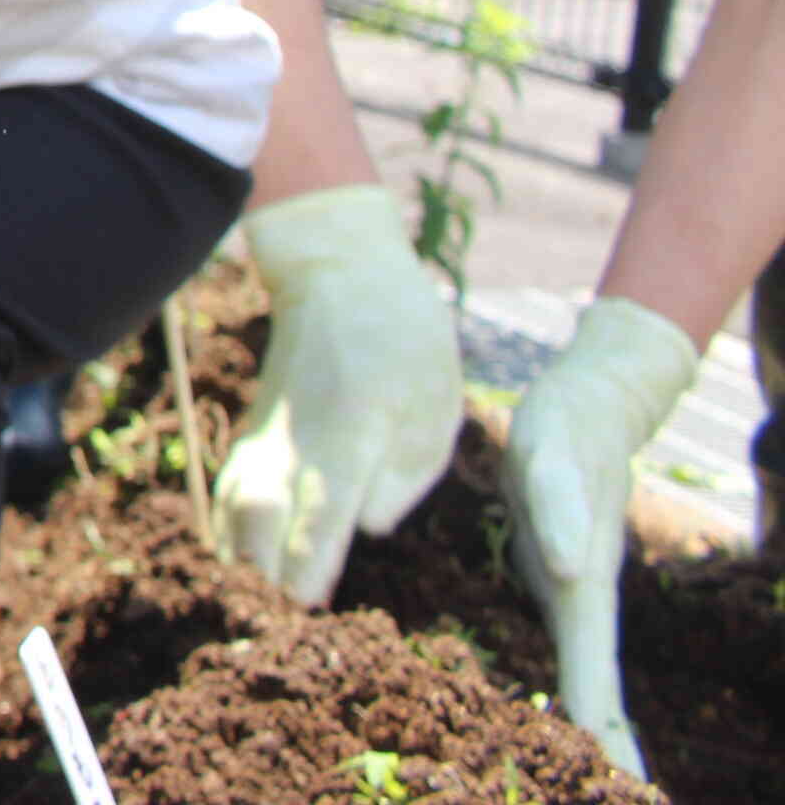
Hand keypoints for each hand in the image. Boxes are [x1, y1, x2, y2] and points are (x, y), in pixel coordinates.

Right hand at [215, 183, 462, 603]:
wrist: (336, 272)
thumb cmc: (402, 336)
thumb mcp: (437, 401)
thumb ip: (407, 475)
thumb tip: (366, 526)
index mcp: (349, 430)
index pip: (320, 511)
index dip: (309, 565)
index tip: (307, 611)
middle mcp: (293, 440)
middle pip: (260, 520)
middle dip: (265, 581)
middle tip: (280, 638)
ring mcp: (264, 438)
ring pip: (235, 512)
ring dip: (242, 565)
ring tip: (254, 617)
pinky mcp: (253, 439)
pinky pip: (231, 499)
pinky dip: (231, 539)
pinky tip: (241, 573)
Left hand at [501, 295, 700, 779]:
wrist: (584, 406)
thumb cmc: (563, 430)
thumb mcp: (552, 457)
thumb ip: (561, 510)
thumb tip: (568, 569)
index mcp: (584, 583)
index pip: (593, 672)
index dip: (599, 726)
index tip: (617, 780)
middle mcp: (584, 595)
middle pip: (596, 686)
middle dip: (605, 746)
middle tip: (617, 798)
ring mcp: (574, 590)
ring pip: (585, 673)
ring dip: (592, 725)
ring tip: (598, 777)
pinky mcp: (557, 578)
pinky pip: (568, 648)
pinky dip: (572, 689)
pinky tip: (568, 716)